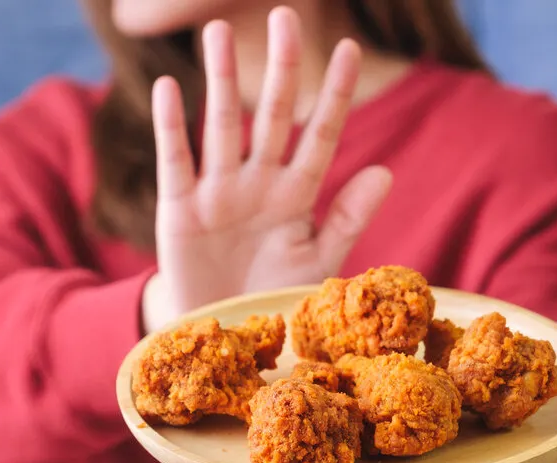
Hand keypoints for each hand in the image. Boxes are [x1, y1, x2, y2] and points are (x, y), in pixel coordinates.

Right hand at [141, 7, 391, 332]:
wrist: (224, 336)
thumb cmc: (274, 298)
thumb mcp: (317, 263)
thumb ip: (347, 219)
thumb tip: (385, 170)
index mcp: (296, 196)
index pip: (319, 135)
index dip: (333, 94)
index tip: (349, 48)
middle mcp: (258, 184)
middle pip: (271, 115)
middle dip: (280, 68)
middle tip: (285, 16)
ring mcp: (218, 193)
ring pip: (221, 125)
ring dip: (220, 79)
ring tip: (218, 31)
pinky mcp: (180, 211)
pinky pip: (176, 161)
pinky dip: (171, 126)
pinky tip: (170, 86)